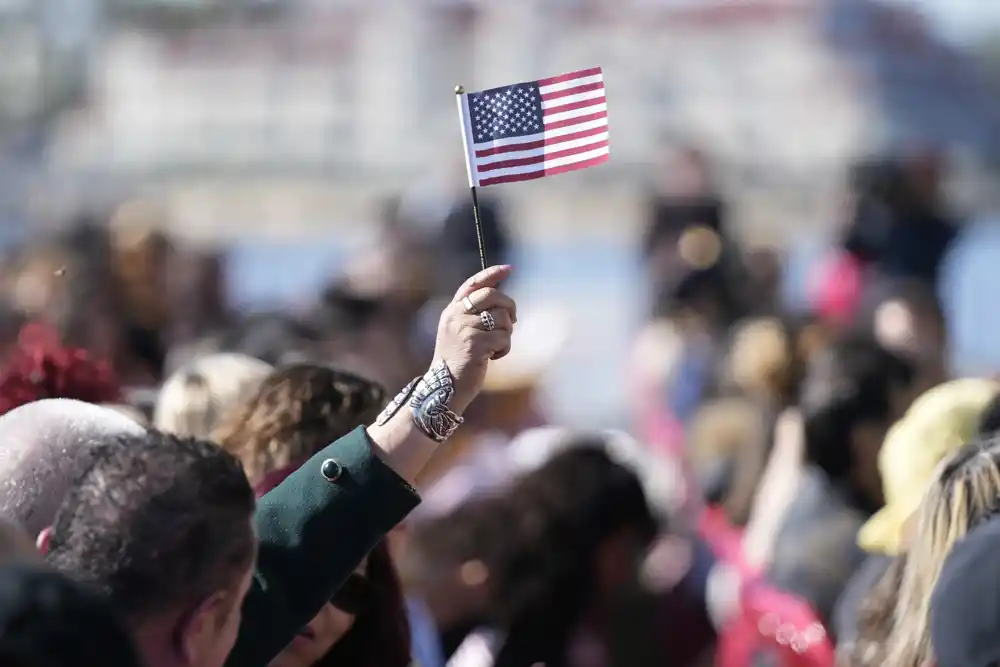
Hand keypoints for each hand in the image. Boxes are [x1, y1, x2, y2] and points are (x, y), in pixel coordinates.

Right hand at [433, 265, 516, 413]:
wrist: (444, 388)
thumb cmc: (458, 361)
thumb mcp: (460, 332)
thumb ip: (475, 315)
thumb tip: (503, 302)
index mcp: (452, 310)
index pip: (473, 284)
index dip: (491, 274)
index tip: (509, 268)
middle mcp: (456, 315)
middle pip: (493, 296)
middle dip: (509, 307)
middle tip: (513, 322)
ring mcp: (464, 329)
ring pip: (502, 318)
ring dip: (506, 334)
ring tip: (495, 347)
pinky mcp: (475, 344)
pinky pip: (503, 338)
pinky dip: (504, 349)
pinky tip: (493, 358)